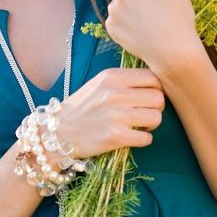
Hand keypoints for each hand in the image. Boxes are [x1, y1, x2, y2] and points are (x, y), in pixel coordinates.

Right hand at [51, 66, 165, 163]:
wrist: (58, 132)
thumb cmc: (82, 108)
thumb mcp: (99, 84)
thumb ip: (124, 80)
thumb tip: (156, 83)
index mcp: (112, 77)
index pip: (153, 78)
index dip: (156, 89)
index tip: (147, 98)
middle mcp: (115, 93)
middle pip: (158, 98)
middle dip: (156, 108)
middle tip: (144, 114)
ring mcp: (116, 115)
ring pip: (156, 117)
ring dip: (151, 125)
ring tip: (139, 126)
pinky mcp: (115, 136)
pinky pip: (147, 138)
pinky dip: (143, 140)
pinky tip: (132, 138)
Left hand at [105, 0, 203, 81]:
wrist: (173, 52)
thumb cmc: (179, 16)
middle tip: (154, 4)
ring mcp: (113, 12)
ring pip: (119, 3)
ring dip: (129, 6)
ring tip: (149, 19)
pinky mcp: (110, 29)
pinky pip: (116, 20)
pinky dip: (125, 23)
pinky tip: (141, 30)